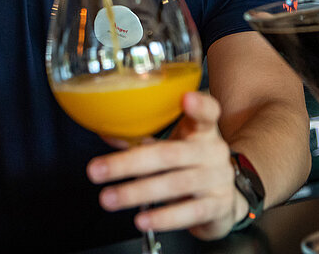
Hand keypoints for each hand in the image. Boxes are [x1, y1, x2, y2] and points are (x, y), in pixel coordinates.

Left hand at [86, 92, 248, 239]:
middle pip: (170, 154)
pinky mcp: (219, 207)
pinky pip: (190, 212)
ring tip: (109, 198)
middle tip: (95, 171)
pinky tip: (141, 220)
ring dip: (137, 192)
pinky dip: (164, 217)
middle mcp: (213, 152)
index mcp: (201, 131)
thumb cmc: (190, 166)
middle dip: (129, 163)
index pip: (208, 112)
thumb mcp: (170, 148)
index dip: (199, 105)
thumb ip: (141, 141)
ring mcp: (218, 180)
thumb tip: (105, 132)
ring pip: (176, 184)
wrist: (223, 203)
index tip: (186, 98)